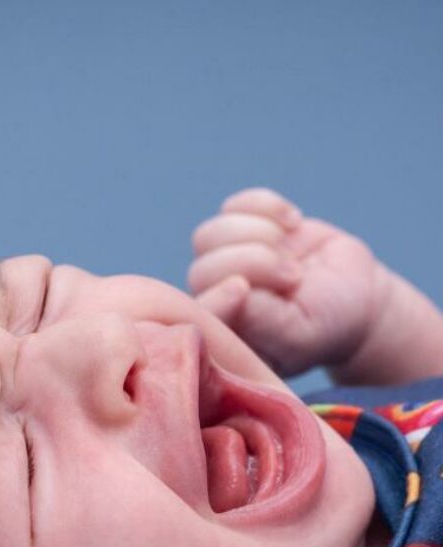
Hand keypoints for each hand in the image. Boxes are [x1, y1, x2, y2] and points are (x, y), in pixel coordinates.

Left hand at [188, 188, 381, 376]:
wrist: (354, 294)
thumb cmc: (327, 326)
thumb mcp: (302, 334)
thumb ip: (264, 321)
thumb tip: (233, 290)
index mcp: (225, 336)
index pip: (197, 317)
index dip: (215, 299)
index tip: (244, 289)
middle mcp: (216, 300)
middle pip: (204, 270)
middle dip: (255, 264)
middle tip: (296, 276)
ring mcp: (224, 263)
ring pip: (211, 235)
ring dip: (260, 235)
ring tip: (295, 255)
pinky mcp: (241, 229)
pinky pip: (235, 206)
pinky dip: (268, 206)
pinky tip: (293, 223)